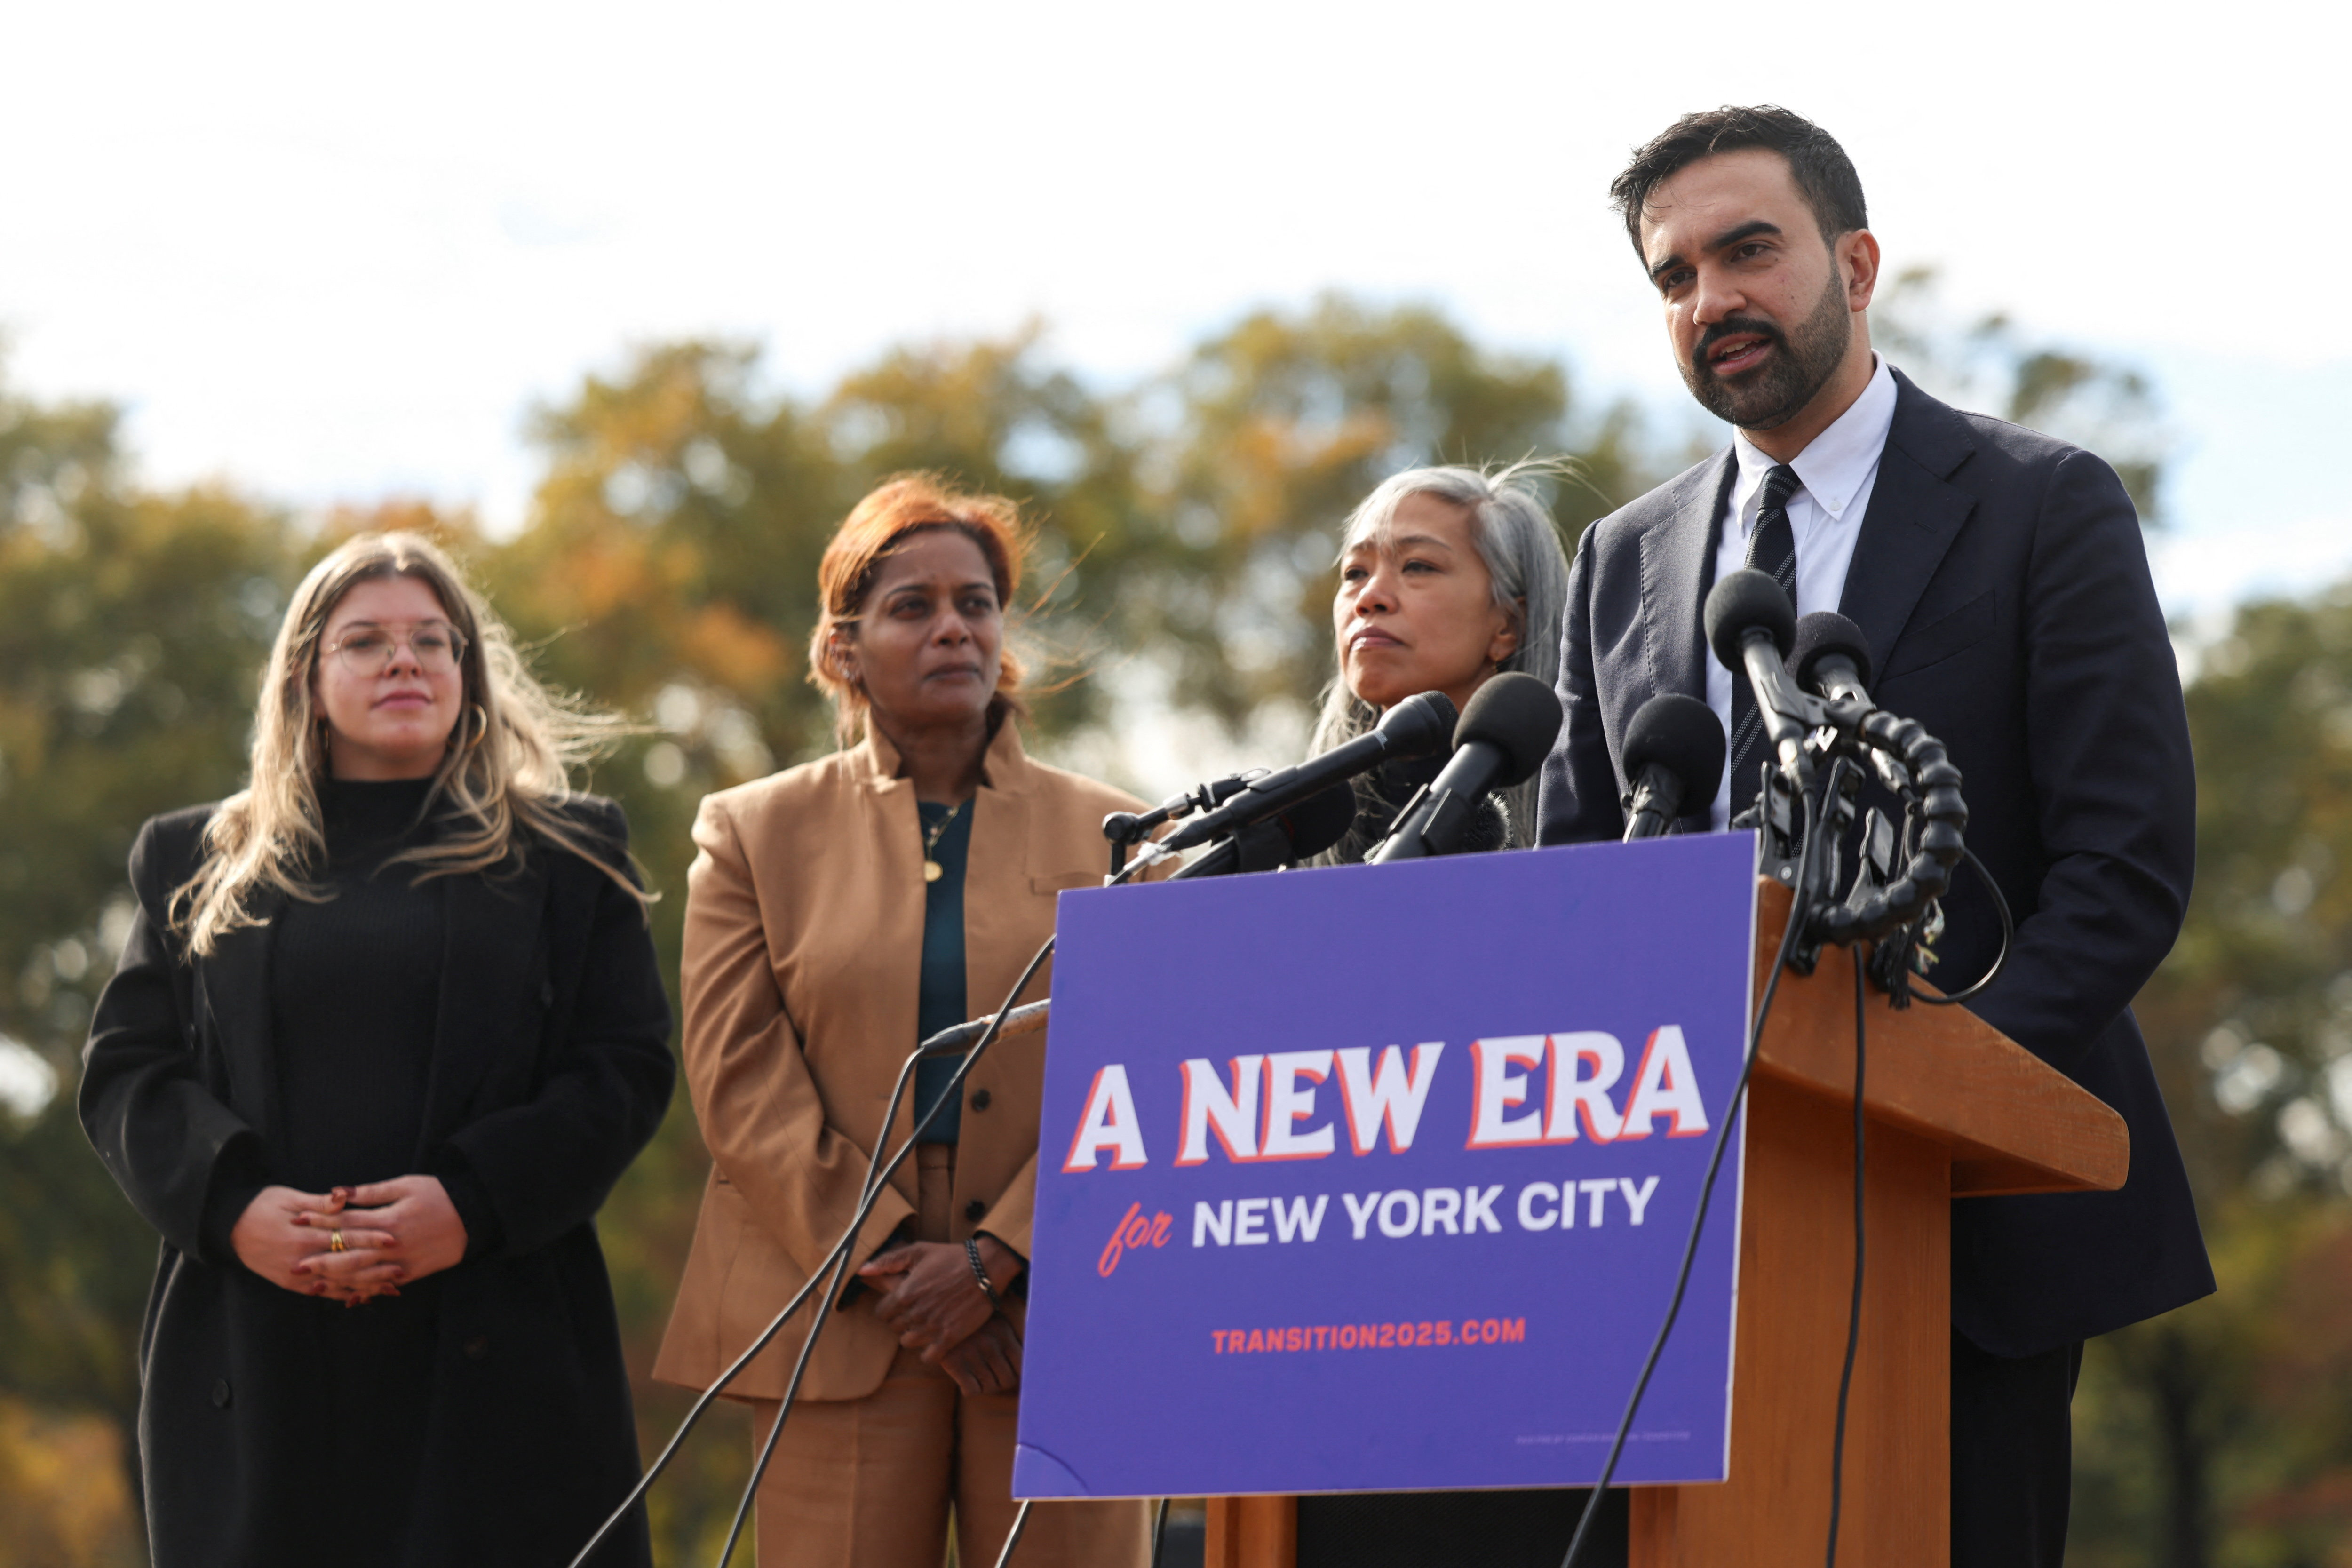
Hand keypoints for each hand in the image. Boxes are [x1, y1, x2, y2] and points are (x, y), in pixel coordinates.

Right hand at [232, 1185, 394, 1302]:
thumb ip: (319, 1202)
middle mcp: (301, 1260)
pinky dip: (341, 1295)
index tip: (393, 1239)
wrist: (228, 1228)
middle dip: (374, 1269)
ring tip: (388, 1289)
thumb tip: (344, 1196)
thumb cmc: (260, 1206)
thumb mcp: (288, 1198)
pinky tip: (360, 1297)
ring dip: (363, 1287)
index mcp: (303, 1236)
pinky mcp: (289, 1283)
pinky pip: (319, 1292)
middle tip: (400, 1271)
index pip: (344, 1238)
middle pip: (344, 1266)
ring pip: (335, 1284)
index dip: (370, 1239)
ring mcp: (294, 1275)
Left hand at [294, 1175, 468, 1298]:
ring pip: (363, 1275)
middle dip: (320, 1260)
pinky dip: (365, 1292)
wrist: (474, 1216)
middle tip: (294, 1265)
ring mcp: (401, 1262)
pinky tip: (348, 1296)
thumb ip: (372, 1191)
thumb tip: (340, 1192)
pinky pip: (383, 1285)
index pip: (346, 1221)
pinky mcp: (412, 1273)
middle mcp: (392, 1245)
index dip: (320, 1220)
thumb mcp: (406, 1185)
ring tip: (313, 1284)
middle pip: (348, 1254)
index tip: (297, 1219)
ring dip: (336, 1281)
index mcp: (389, 1219)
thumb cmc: (439, 1194)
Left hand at [856, 1237, 1017, 1360]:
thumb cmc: (951, 1257)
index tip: (899, 1304)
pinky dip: (928, 1352)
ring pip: (908, 1342)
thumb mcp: (918, 1251)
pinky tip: (934, 1341)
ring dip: (913, 1335)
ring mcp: (932, 1327)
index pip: (881, 1313)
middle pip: (895, 1327)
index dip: (888, 1308)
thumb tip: (862, 1270)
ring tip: (924, 1325)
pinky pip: (928, 1357)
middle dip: (901, 1320)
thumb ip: (888, 1261)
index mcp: (904, 1293)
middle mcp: (915, 1313)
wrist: (986, 1268)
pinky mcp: (949, 1338)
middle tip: (914, 1311)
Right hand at [938, 1312, 1021, 1396]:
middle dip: (1001, 1380)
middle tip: (991, 1371)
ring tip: (978, 1370)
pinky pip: (971, 1391)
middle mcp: (989, 1342)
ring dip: (985, 1385)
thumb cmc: (977, 1322)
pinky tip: (966, 1375)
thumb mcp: (999, 1319)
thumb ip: (1018, 1334)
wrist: (939, 1314)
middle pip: (1007, 1381)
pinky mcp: (953, 1363)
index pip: (1022, 1367)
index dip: (1016, 1372)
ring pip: (990, 1388)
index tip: (1008, 1369)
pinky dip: (970, 1388)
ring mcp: (971, 1352)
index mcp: (1003, 1331)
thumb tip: (1036, 1361)